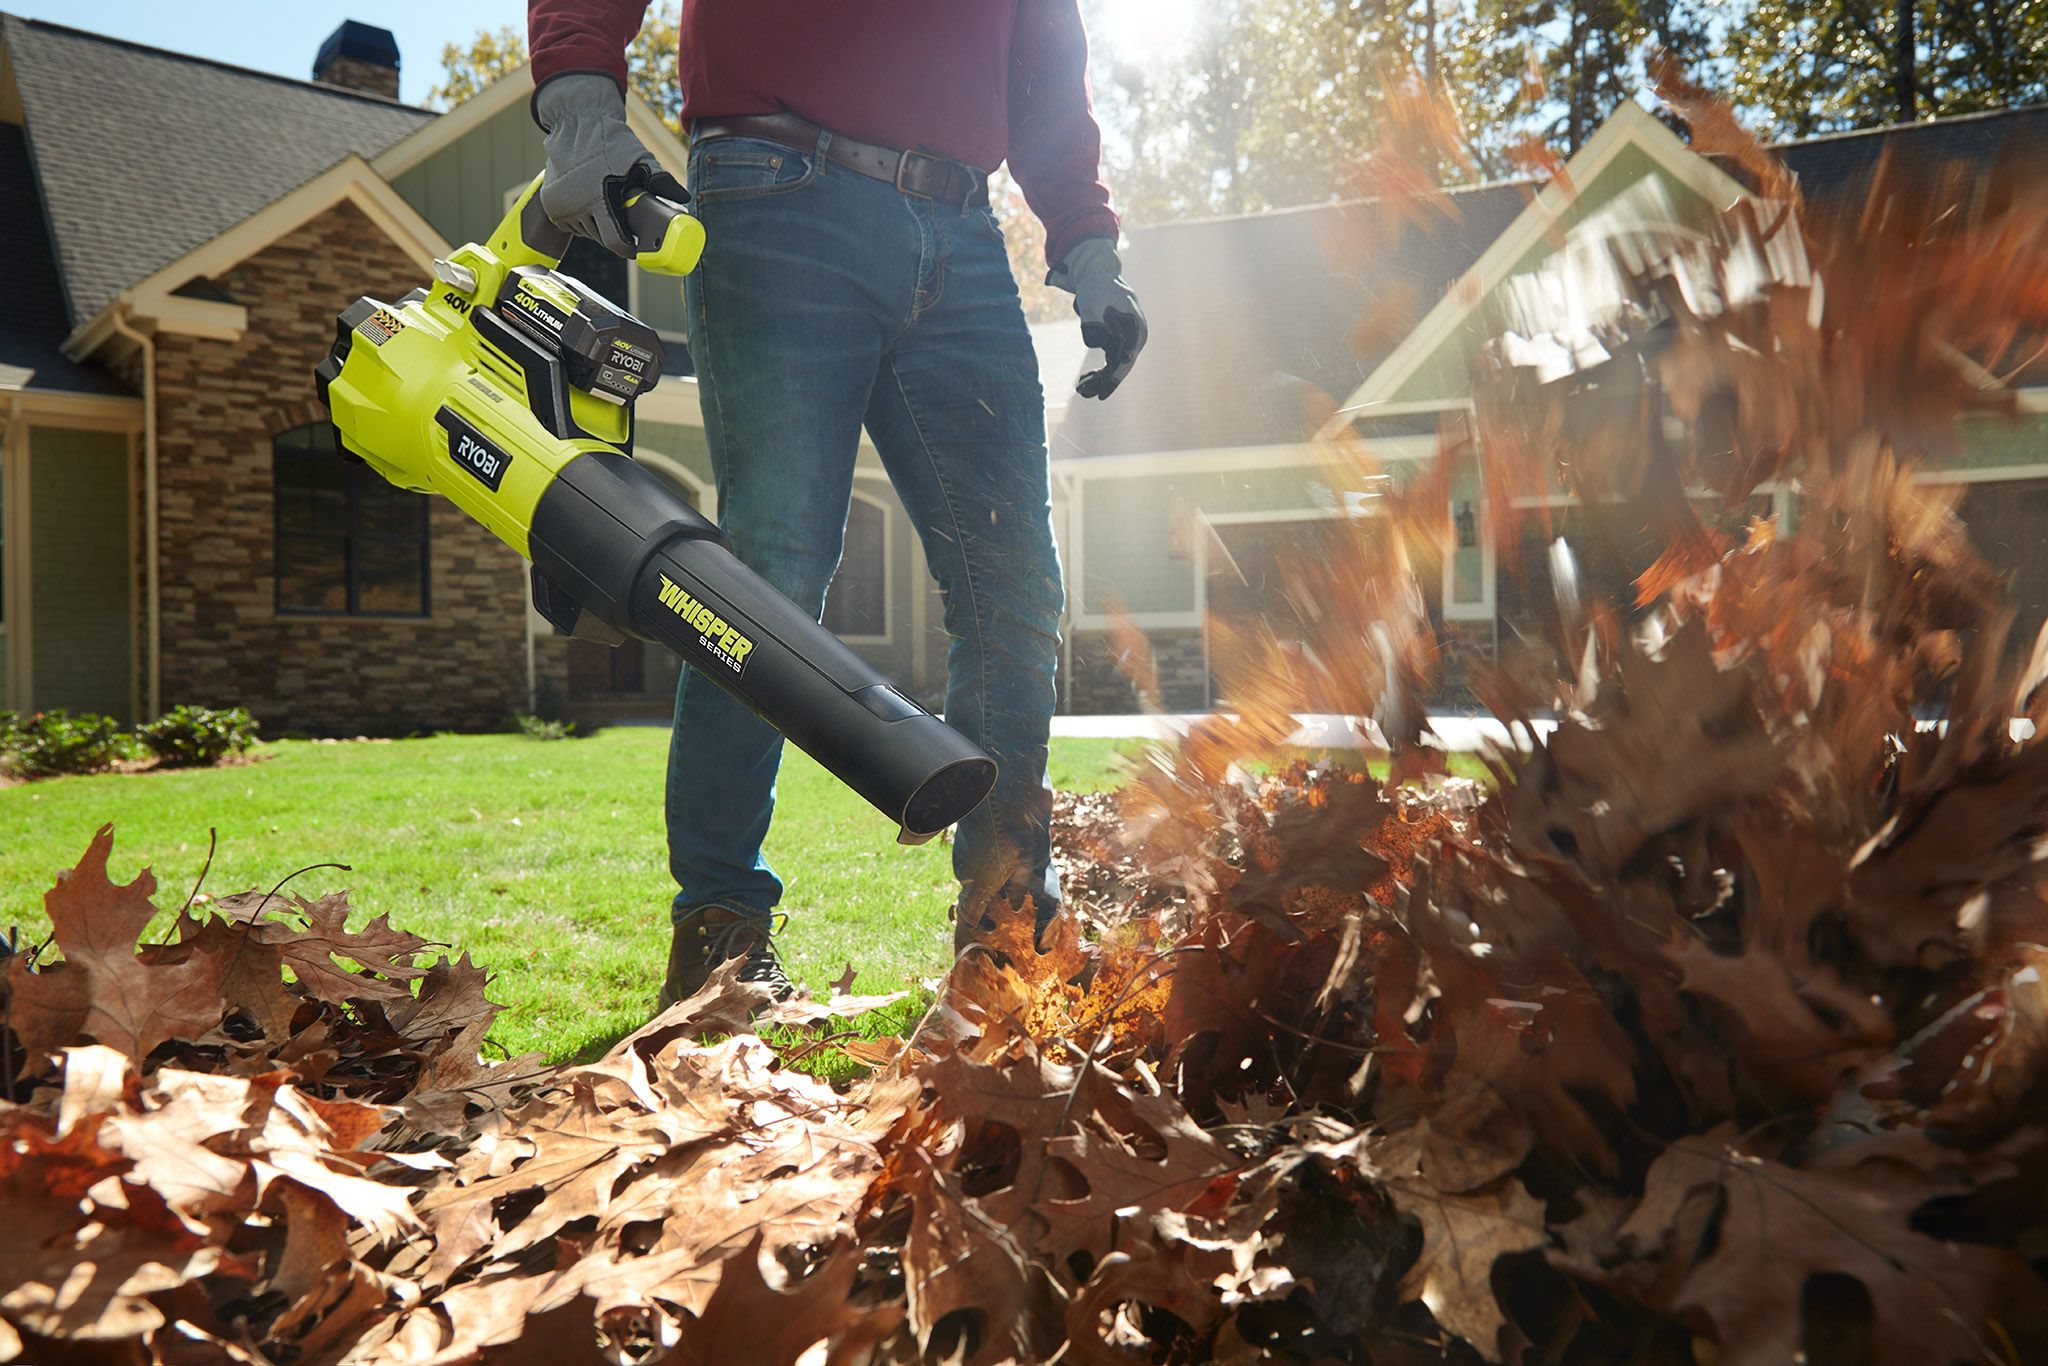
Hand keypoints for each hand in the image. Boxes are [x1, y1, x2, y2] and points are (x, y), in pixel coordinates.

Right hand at [534, 73, 683, 257]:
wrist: (576, 121)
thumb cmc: (609, 140)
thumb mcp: (639, 157)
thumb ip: (660, 179)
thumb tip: (683, 197)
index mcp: (597, 199)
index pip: (615, 242)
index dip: (629, 249)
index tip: (639, 248)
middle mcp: (574, 206)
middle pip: (601, 239)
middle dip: (617, 234)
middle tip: (628, 221)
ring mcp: (559, 206)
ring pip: (586, 232)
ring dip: (599, 227)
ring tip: (609, 207)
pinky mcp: (550, 203)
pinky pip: (571, 223)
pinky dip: (583, 219)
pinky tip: (592, 204)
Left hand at [1050, 238, 1146, 399]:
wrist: (1098, 273)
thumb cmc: (1097, 287)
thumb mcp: (1093, 303)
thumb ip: (1094, 323)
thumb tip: (1097, 342)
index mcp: (1135, 329)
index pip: (1126, 360)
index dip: (1113, 379)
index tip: (1102, 393)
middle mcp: (1135, 337)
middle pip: (1121, 366)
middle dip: (1103, 382)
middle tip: (1083, 393)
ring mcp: (1128, 338)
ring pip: (1115, 365)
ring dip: (1100, 378)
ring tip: (1081, 389)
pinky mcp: (1119, 339)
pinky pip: (1111, 359)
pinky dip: (1099, 369)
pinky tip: (1085, 378)